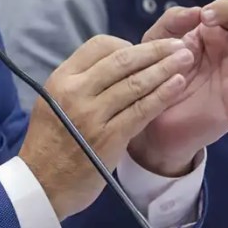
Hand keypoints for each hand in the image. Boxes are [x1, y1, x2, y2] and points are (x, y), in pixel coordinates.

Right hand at [18, 36, 193, 219]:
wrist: (41, 184)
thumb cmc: (50, 143)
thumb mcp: (53, 101)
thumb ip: (80, 82)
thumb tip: (114, 63)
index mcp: (62, 79)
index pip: (99, 45)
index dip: (127, 44)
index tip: (145, 51)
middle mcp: (76, 91)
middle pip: (123, 60)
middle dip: (155, 50)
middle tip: (178, 44)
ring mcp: (92, 115)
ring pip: (136, 82)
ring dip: (166, 68)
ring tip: (186, 58)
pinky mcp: (109, 137)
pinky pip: (142, 109)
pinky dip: (163, 94)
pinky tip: (178, 84)